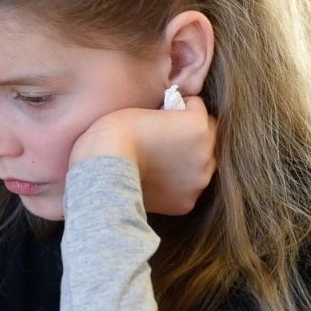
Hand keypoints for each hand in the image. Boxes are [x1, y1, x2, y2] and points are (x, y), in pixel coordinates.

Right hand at [70, 95, 216, 214]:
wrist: (102, 169)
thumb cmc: (115, 133)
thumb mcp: (146, 109)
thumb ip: (169, 115)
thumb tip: (173, 120)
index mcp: (197, 125)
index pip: (197, 107)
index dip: (178, 108)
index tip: (162, 114)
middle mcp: (205, 154)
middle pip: (208, 136)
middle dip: (191, 134)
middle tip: (164, 137)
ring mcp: (198, 181)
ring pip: (202, 164)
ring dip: (188, 159)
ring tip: (160, 161)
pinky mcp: (186, 202)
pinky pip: (188, 187)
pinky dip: (177, 183)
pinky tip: (156, 179)